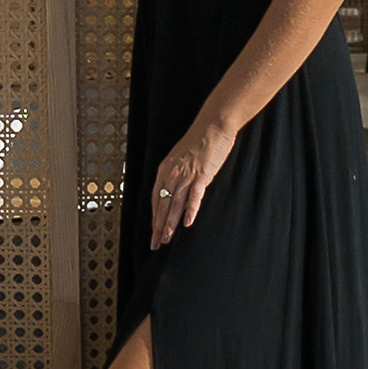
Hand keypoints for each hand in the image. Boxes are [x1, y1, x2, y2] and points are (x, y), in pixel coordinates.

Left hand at [146, 119, 237, 248]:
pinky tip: (187, 223)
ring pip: (175, 204)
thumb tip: (176, 190)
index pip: (156, 198)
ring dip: (170, 223)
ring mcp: (186, 174)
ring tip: (167, 239)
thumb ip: (177, 173)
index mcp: (165, 169)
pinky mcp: (201, 175)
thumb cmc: (200, 140)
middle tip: (156, 243)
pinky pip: (193, 196)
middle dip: (158, 226)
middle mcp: (172, 173)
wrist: (213, 125)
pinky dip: (190, 210)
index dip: (154, 216)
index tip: (154, 231)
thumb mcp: (182, 158)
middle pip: (162, 204)